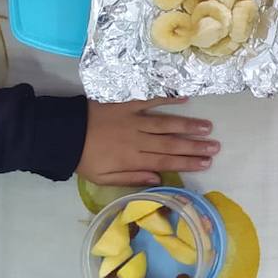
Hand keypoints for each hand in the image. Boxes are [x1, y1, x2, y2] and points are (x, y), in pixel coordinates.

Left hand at [79, 98, 218, 184]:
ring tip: (208, 127)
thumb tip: (158, 177)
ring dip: (188, 125)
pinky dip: (168, 99)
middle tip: (216, 147)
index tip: (206, 163)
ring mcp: (134, 119)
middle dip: (195, 146)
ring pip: (166, 123)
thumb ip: (131, 177)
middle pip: (171, 144)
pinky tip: (185, 99)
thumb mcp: (103, 178)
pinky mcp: (127, 104)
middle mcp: (137, 139)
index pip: (165, 161)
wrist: (62, 133)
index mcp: (132, 159)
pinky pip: (150, 100)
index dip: (187, 162)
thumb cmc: (84, 158)